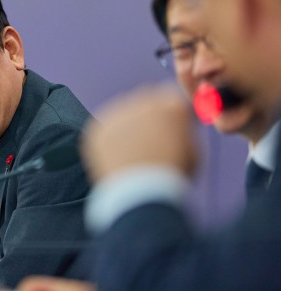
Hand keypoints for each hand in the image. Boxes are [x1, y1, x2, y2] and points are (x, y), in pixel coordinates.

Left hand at [82, 84, 197, 182]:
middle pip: (145, 100)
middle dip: (146, 116)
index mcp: (172, 105)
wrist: (142, 193)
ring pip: (122, 114)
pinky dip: (110, 141)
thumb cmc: (172, 176)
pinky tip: (119, 158)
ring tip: (133, 155)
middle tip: (147, 141)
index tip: (166, 126)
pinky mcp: (100, 128)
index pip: (169, 97)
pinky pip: (105, 130)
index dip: (168, 113)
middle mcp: (144, 102)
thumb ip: (182, 129)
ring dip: (127, 127)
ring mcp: (118, 114)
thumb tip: (175, 124)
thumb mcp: (192, 149)